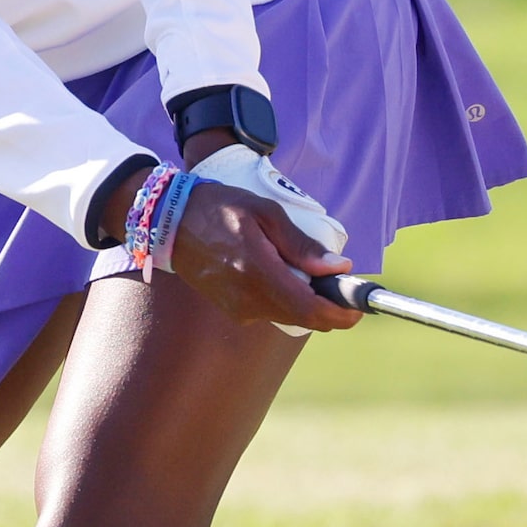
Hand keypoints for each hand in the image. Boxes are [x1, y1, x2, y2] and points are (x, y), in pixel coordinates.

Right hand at [168, 181, 360, 332]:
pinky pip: (270, 311)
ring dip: (305, 300)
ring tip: (303, 270)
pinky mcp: (232, 310)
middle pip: (304, 318)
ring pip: (289, 316)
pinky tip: (277, 273)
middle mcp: (248, 299)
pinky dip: (284, 298)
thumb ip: (301, 244)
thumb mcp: (264, 212)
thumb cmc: (218, 208)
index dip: (340, 314)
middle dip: (327, 305)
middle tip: (336, 281)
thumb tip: (338, 267)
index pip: (310, 310)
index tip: (357, 306)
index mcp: (258, 272)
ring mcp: (238, 309)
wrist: (169, 222)